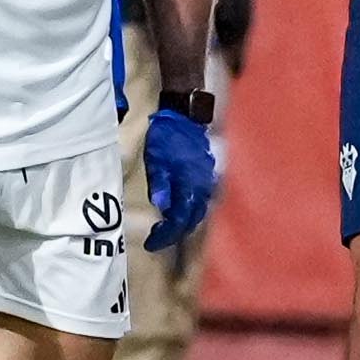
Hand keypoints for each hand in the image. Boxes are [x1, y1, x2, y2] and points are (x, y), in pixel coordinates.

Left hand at [143, 105, 217, 249]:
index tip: (151, 243)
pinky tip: (181, 208)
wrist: (184, 116)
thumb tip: (161, 206)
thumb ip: (160, 183)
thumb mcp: (156, 160)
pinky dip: (191, 209)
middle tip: (158, 236)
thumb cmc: (166, 137)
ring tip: (168, 226)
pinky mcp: (207, 175)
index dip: (165, 235)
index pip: (179, 221)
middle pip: (192, 220)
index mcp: (189, 186)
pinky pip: (201, 200)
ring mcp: (207, 181)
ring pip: (198, 211)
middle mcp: (202, 187)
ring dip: (184, 222)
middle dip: (175, 232)